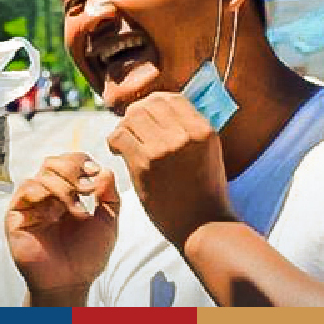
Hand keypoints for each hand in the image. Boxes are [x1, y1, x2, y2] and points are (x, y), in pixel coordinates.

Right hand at [6, 153, 120, 304]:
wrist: (70, 283)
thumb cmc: (87, 257)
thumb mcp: (108, 223)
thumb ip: (110, 196)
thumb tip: (105, 169)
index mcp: (67, 193)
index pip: (69, 163)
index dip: (81, 162)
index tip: (95, 172)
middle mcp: (47, 196)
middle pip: (53, 163)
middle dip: (73, 170)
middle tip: (88, 188)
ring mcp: (31, 205)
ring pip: (41, 175)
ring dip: (63, 185)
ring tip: (77, 206)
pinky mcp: (17, 216)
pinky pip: (25, 191)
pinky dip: (42, 191)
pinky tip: (57, 208)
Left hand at [108, 92, 233, 249]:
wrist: (203, 226)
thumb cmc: (205, 191)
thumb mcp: (208, 152)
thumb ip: (189, 129)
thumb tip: (162, 107)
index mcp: (203, 130)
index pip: (171, 98)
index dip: (154, 103)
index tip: (148, 117)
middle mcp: (184, 135)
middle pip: (148, 104)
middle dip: (136, 114)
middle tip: (133, 130)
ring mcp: (164, 149)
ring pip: (131, 117)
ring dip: (124, 127)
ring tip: (126, 142)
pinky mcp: (144, 165)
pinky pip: (120, 137)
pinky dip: (114, 141)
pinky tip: (119, 152)